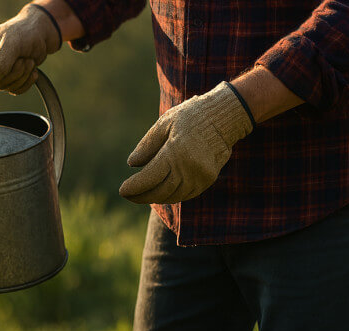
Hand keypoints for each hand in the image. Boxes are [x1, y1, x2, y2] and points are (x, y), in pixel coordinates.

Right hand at [0, 4, 61, 94]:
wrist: (42, 34)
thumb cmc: (26, 32)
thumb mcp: (13, 43)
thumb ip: (0, 62)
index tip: (8, 62)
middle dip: (15, 72)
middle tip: (24, 58)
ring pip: (6, 87)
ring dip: (23, 76)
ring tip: (29, 60)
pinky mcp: (10, 78)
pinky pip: (15, 90)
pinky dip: (27, 82)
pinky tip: (32, 70)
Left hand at [119, 82, 253, 203]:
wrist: (226, 116)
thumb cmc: (191, 116)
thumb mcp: (164, 123)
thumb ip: (147, 145)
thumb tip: (132, 164)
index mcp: (175, 152)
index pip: (149, 178)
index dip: (134, 187)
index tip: (122, 190)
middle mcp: (189, 168)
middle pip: (159, 191)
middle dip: (141, 196)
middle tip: (129, 195)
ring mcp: (200, 176)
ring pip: (172, 196)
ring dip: (155, 197)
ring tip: (142, 194)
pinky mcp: (208, 179)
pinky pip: (185, 194)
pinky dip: (170, 195)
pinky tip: (160, 191)